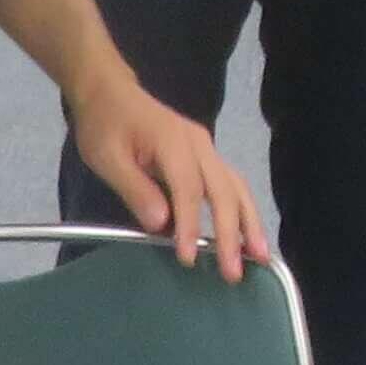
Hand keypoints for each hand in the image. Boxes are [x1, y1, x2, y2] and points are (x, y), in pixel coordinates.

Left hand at [72, 75, 262, 276]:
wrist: (109, 92)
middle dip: (232, 234)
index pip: (188, 190)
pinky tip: (247, 234)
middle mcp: (198, 144)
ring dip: (250, 223)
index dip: (191, 225)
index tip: (189, 258)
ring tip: (260, 256)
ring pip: (237, 186)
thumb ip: (135, 189)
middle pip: (224, 190)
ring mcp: (206, 148)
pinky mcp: (206, 155)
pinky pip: (231, 184)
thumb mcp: (107, 157)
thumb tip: (161, 224)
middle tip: (234, 272)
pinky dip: (242, 211)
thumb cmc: (104, 125)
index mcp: (172, 142)